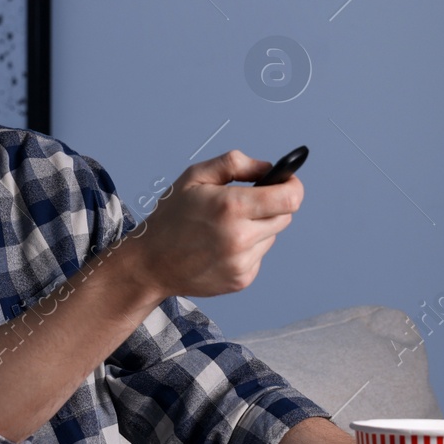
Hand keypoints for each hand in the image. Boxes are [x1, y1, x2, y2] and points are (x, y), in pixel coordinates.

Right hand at [128, 149, 301, 298]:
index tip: (287, 181)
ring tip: (227, 226)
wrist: (151, 263)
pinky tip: (222, 246)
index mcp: (230, 207)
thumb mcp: (195, 176)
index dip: (293, 186)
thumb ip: (235, 164)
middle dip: (273, 205)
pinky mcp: (242, 280)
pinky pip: (258, 256)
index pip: (290, 199)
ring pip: (272, 237)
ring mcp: (242, 263)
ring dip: (258, 228)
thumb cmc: (170, 217)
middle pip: (285, 217)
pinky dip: (247, 248)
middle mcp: (240, 238)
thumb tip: (268, 169)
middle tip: (249, 203)